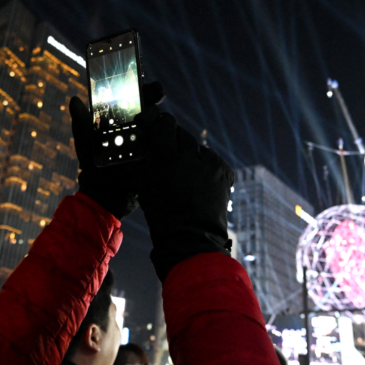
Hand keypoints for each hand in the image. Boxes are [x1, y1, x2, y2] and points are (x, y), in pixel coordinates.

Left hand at [68, 83, 165, 219]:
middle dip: (154, 97)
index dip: (138, 88)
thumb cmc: (92, 168)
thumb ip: (81, 123)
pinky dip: (166, 136)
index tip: (144, 82)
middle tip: (158, 93)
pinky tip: (166, 133)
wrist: (106, 197)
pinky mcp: (155, 156)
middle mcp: (134, 128)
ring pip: (158, 122)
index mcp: (117, 121)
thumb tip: (75, 100)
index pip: (130, 98)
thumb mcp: (86, 145)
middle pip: (148, 106)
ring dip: (160, 117)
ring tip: (157, 117)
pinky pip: (165, 141)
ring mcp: (146, 142)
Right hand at [134, 102, 233, 281]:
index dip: (156, 124)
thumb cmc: (163, 217)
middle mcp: (191, 155)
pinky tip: (197, 181)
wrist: (193, 241)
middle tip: (165, 155)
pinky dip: (204, 166)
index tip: (151, 128)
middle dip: (172, 141)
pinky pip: (211, 160)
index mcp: (167, 157)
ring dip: (188, 155)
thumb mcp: (144, 188)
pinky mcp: (225, 172)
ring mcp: (211, 164)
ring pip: (197, 147)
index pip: (164, 123)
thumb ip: (142, 162)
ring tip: (183, 174)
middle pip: (181, 133)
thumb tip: (139, 145)